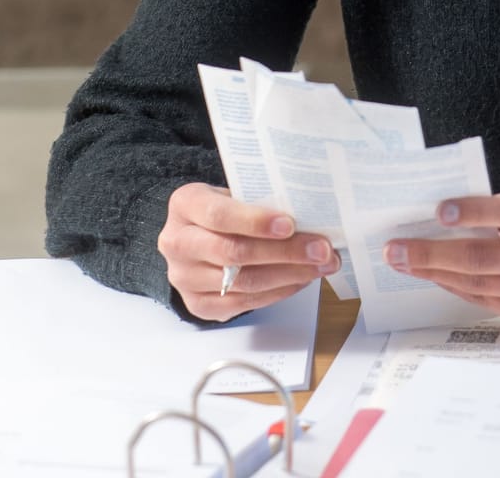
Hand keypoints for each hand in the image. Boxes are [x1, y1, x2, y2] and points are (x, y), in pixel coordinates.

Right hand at [157, 183, 338, 321]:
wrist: (193, 239)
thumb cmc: (223, 211)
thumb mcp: (232, 194)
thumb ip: (259, 201)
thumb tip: (310, 214)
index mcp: (185, 205)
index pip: (219, 215)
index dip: (255, 221)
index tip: (290, 224)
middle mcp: (178, 243)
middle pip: (233, 252)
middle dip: (285, 252)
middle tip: (321, 249)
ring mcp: (185, 278)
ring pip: (243, 282)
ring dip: (290, 275)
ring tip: (321, 265)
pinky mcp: (199, 305)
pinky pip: (244, 303)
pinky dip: (279, 291)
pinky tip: (301, 279)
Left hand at [385, 193, 499, 330]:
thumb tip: (450, 213)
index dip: (474, 211)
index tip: (439, 211)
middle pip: (483, 257)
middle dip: (433, 253)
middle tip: (396, 248)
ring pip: (476, 282)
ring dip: (432, 271)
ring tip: (401, 261)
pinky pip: (480, 298)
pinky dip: (451, 284)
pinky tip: (429, 274)